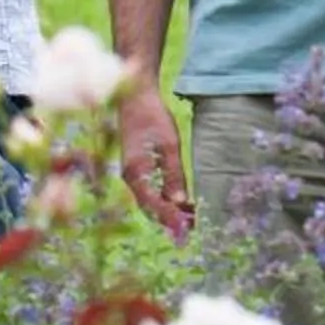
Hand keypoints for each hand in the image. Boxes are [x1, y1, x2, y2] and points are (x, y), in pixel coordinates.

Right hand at [119, 89, 193, 238]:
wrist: (136, 97)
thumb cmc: (153, 117)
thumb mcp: (169, 145)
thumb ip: (174, 175)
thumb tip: (180, 202)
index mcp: (136, 173)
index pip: (153, 205)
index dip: (170, 218)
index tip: (187, 228)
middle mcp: (131, 178)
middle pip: (149, 207)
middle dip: (170, 218)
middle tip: (193, 226)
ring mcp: (132, 173)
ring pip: (149, 200)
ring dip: (168, 210)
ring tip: (190, 215)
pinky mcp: (137, 168)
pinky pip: (149, 190)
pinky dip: (163, 198)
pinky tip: (179, 199)